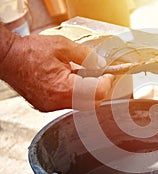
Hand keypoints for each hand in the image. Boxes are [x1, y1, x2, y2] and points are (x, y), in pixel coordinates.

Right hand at [0, 31, 114, 111]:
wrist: (7, 58)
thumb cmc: (29, 51)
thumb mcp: (62, 46)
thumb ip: (86, 56)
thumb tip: (101, 64)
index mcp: (63, 87)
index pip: (97, 94)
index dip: (107, 84)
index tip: (110, 75)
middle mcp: (57, 101)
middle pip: (92, 104)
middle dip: (100, 90)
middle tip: (102, 77)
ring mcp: (51, 106)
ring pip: (80, 105)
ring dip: (88, 92)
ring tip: (83, 76)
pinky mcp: (46, 106)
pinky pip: (68, 104)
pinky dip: (75, 94)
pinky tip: (71, 81)